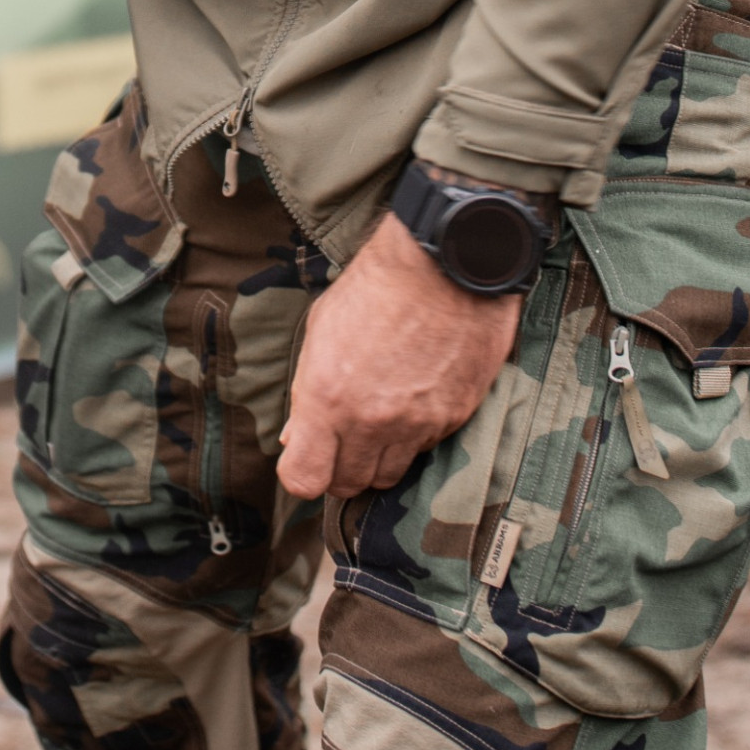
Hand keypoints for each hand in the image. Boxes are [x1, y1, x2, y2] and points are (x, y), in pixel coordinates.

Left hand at [277, 208, 522, 500]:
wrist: (443, 265)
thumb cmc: (376, 287)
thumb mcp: (322, 329)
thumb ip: (306, 391)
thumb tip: (296, 437)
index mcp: (327, 397)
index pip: (304, 478)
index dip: (302, 474)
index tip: (305, 459)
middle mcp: (371, 421)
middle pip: (348, 484)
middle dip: (339, 469)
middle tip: (341, 441)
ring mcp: (417, 424)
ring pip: (389, 476)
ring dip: (377, 458)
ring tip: (376, 421)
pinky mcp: (453, 418)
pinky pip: (426, 449)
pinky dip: (415, 437)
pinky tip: (412, 400)